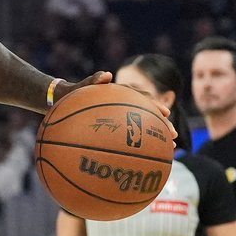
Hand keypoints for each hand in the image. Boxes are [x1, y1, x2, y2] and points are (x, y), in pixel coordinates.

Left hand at [55, 72, 176, 140]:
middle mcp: (124, 106)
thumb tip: (106, 75)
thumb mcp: (80, 86)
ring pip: (143, 128)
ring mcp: (121, 118)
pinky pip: (128, 138)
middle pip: (148, 115)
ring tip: (169, 150)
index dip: (155, 106)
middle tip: (173, 137)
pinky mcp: (115, 128)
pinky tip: (143, 161)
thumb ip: (92, 80)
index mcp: (120, 94)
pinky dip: (137, 147)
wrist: (63, 102)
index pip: (142, 99)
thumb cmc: (71, 94)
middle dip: (162, 126)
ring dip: (156, 138)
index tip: (166, 114)